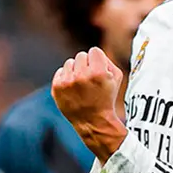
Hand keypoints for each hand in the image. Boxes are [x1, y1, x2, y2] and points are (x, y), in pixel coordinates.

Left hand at [51, 47, 126, 163]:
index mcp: (98, 72)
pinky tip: (73, 89)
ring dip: (76, 71)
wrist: (93, 121)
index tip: (99, 71)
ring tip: (82, 85)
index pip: (94, 51)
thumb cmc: (106, 98)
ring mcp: (67, 82)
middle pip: (81, 55)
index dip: (98, 61)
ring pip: (70, 63)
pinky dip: (66, 78)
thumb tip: (93, 52)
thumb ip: (106, 59)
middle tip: (90, 80)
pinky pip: (60, 71)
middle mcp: (81, 75)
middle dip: (86, 65)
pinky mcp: (56, 87)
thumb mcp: (116, 77)